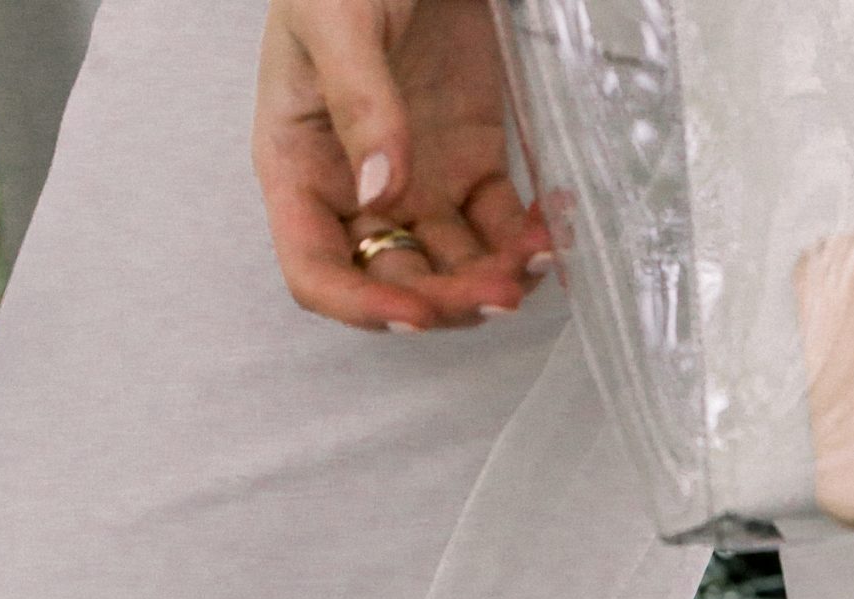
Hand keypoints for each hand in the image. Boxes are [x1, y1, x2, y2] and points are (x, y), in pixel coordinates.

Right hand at [254, 0, 553, 331]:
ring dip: (496, 277)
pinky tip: (554, 227)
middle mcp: (356, 189)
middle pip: (396, 279)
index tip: (415, 314)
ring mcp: (418, 180)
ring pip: (454, 264)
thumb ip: (357, 103)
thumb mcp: (334, 19)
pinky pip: (500, 222)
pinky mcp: (472, 162)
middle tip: (499, 292)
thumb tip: (382, 192)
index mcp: (299, 165)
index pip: (317, 269)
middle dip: (448, 299)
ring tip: (538, 260)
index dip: (361, 305)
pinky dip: (528, 237)